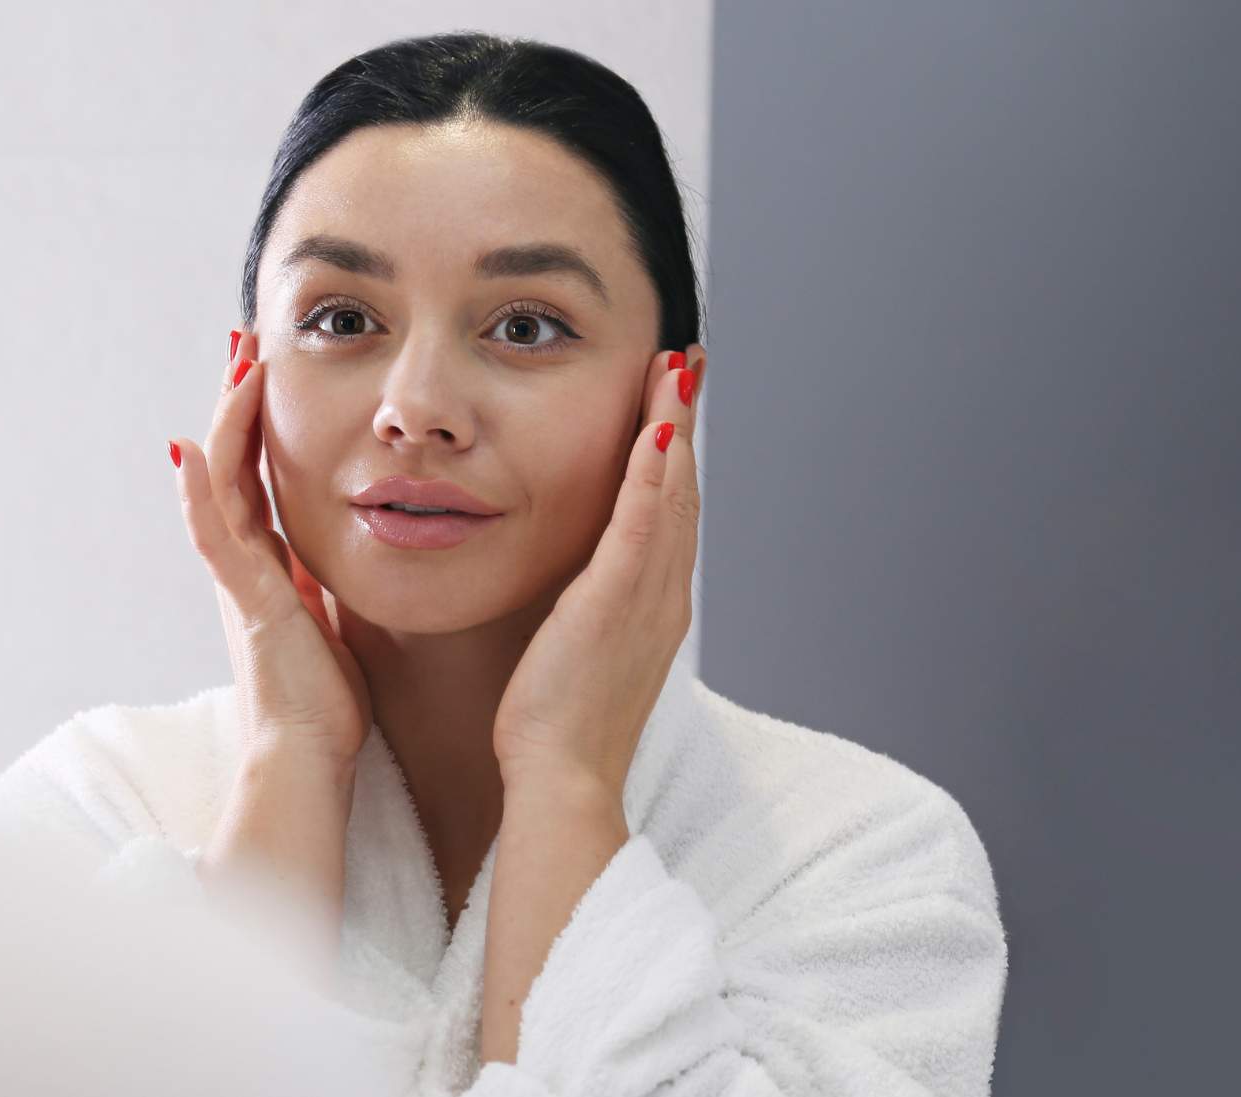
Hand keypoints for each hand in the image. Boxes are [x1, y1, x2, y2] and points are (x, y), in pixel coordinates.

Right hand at [169, 330, 371, 777]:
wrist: (306, 755)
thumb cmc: (323, 703)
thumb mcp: (333, 624)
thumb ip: (324, 586)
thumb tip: (338, 555)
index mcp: (268, 566)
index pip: (258, 475)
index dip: (259, 423)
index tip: (267, 371)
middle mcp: (243, 564)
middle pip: (232, 463)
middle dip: (238, 401)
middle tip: (245, 343)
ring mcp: (237, 579)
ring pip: (220, 483)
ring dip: (227, 422)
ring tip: (238, 367)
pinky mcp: (243, 600)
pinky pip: (213, 537)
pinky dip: (199, 494)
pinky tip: (191, 451)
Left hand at [491, 347, 704, 795]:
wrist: (562, 781)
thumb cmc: (553, 729)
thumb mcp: (571, 652)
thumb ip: (576, 610)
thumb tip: (562, 584)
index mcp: (651, 606)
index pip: (667, 512)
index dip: (673, 453)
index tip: (671, 400)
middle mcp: (662, 596)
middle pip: (681, 490)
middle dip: (684, 422)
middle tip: (687, 361)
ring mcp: (646, 599)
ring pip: (670, 495)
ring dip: (675, 427)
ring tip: (676, 369)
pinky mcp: (616, 604)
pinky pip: (641, 527)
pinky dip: (651, 475)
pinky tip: (655, 429)